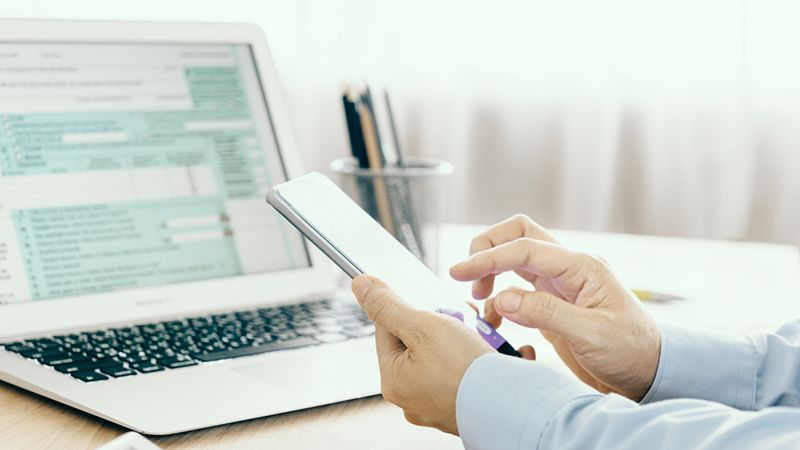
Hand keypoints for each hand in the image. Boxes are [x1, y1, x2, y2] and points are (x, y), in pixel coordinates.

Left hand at [351, 275, 492, 434]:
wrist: (511, 407)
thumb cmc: (465, 370)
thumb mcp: (422, 326)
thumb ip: (389, 305)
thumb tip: (360, 285)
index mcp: (393, 379)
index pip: (388, 328)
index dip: (411, 310)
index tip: (435, 308)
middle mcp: (411, 396)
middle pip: (419, 341)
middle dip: (443, 325)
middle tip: (463, 323)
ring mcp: (437, 403)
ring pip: (446, 355)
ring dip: (465, 340)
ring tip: (483, 340)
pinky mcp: (463, 405)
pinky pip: (466, 373)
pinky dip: (480, 361)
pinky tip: (493, 357)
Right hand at [449, 215, 660, 400]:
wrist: (650, 375)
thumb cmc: (632, 352)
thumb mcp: (592, 334)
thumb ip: (546, 313)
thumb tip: (503, 300)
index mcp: (581, 266)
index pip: (525, 248)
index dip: (488, 257)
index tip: (460, 273)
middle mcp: (568, 269)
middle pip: (518, 235)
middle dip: (487, 249)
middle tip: (468, 280)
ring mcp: (559, 285)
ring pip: (515, 258)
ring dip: (491, 272)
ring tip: (479, 303)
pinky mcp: (551, 304)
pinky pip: (516, 289)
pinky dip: (498, 300)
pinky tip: (495, 322)